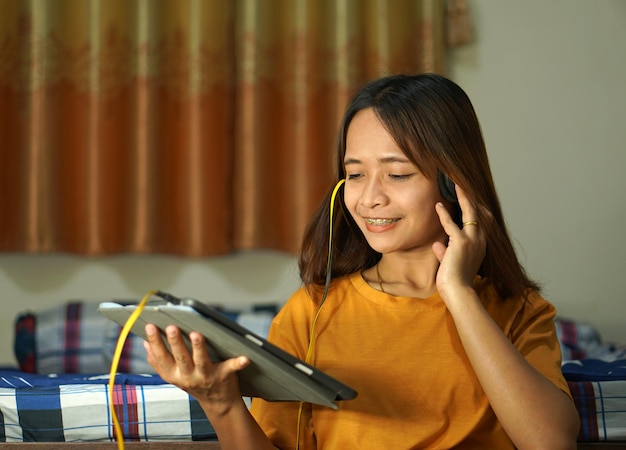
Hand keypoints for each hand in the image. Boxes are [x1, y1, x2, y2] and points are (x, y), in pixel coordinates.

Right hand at [144, 324, 248, 414]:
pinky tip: (244, 358)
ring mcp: (206, 377)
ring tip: (196, 334)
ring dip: (198, 347)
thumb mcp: (173, 375)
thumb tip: (145, 343)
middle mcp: (189, 377)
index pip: (162, 358)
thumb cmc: (195, 382)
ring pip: (201, 361)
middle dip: (175, 343)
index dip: (155, 343)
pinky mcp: (224, 376)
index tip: (150, 327)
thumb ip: (159, 362)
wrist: (218, 402)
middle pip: (180, 358)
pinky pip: (231, 368)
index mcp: (175, 375)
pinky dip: (238, 363)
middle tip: (171, 327)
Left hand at [432, 184, 486, 302]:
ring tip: (454, 184)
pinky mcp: (460, 243)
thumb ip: (445, 252)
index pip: (481, 220)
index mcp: (479, 244)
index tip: (467, 195)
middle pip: (479, 211)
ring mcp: (472, 240)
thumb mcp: (450, 262)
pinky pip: (451, 224)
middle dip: (471, 196)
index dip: (475, 206)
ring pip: (470, 212)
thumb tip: (437, 244)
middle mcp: (480, 240)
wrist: (458, 291)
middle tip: (461, 183)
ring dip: (462, 197)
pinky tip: (438, 205)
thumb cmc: (454, 280)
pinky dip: (444, 214)